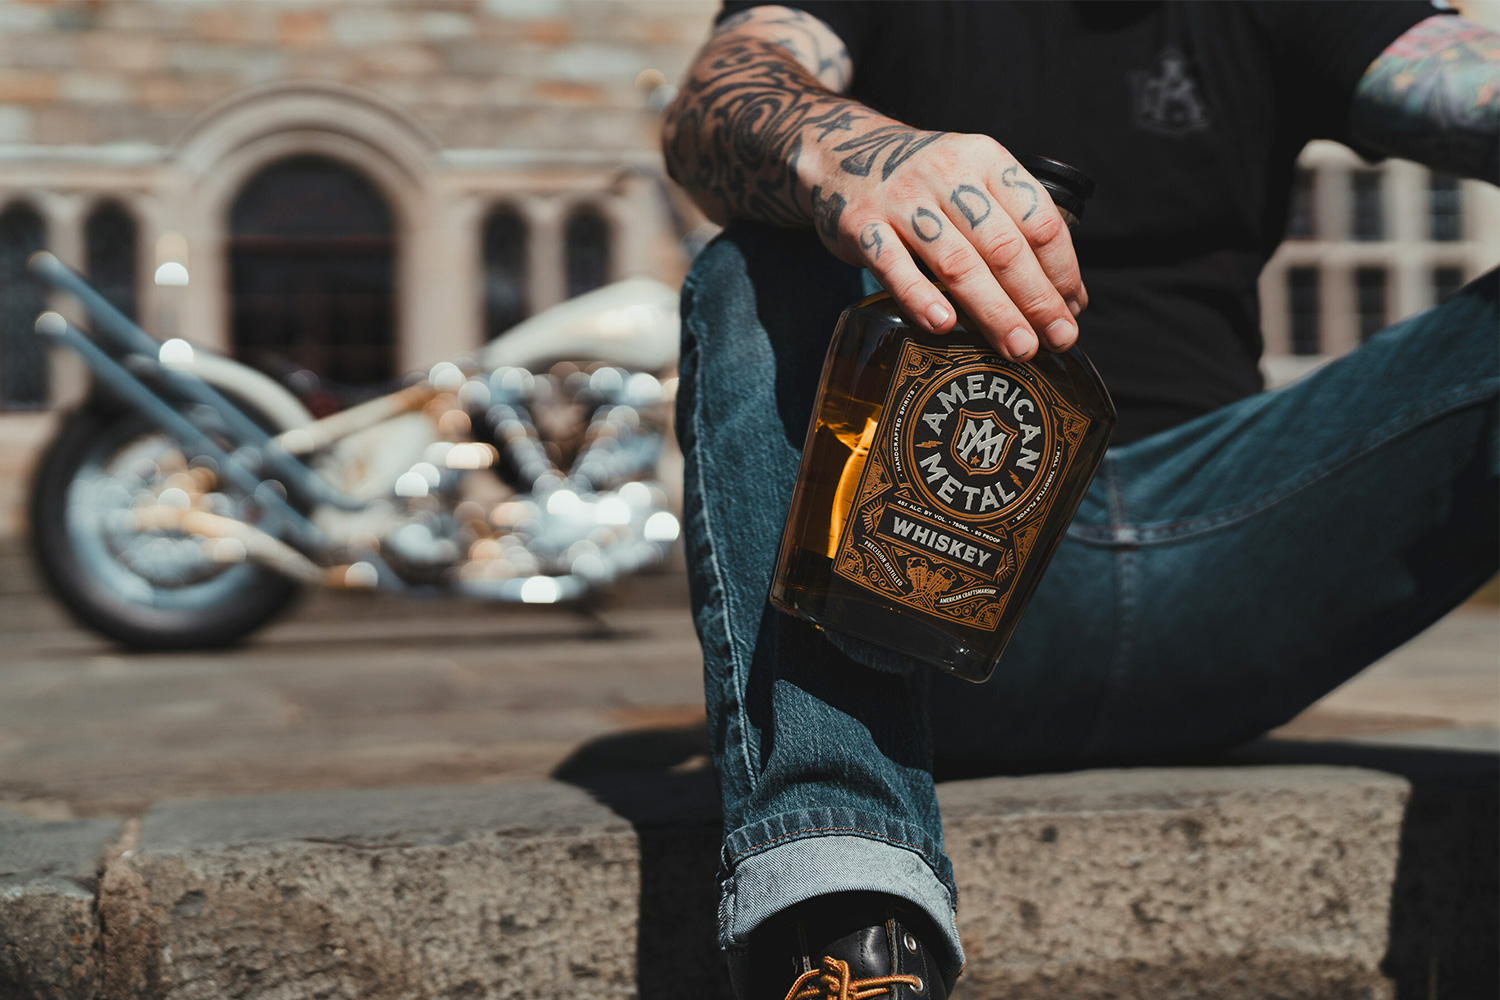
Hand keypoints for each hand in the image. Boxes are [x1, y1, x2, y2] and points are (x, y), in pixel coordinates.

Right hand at [810, 130, 1086, 360]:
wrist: (843, 153)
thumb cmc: (925, 184)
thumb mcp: (974, 180)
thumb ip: (1013, 226)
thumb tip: (1065, 298)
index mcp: (987, 160)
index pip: (1039, 218)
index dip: (1062, 269)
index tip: (1073, 310)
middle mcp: (948, 174)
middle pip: (1003, 246)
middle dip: (1036, 299)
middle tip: (1057, 339)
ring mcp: (902, 200)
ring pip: (956, 262)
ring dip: (993, 310)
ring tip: (1018, 347)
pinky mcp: (861, 225)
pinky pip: (893, 265)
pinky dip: (920, 297)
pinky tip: (944, 326)